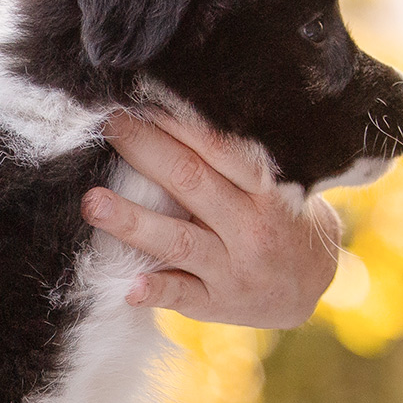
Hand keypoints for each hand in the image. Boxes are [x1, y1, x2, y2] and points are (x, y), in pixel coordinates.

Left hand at [81, 109, 340, 327]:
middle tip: (107, 126)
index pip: (218, 147)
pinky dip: (156, 289)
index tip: (140, 99)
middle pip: (191, 182)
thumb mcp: (272, 186)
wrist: (310, 286)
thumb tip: (169, 114)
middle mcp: (251, 225)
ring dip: (133, 222)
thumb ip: (230, 162)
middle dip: (145, 151)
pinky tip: (129, 286)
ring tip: (93, 203)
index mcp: (265, 187)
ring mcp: (233, 267)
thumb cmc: (278, 219)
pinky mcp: (216, 302)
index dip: (178, 122)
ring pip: (179, 240)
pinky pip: (182, 294)